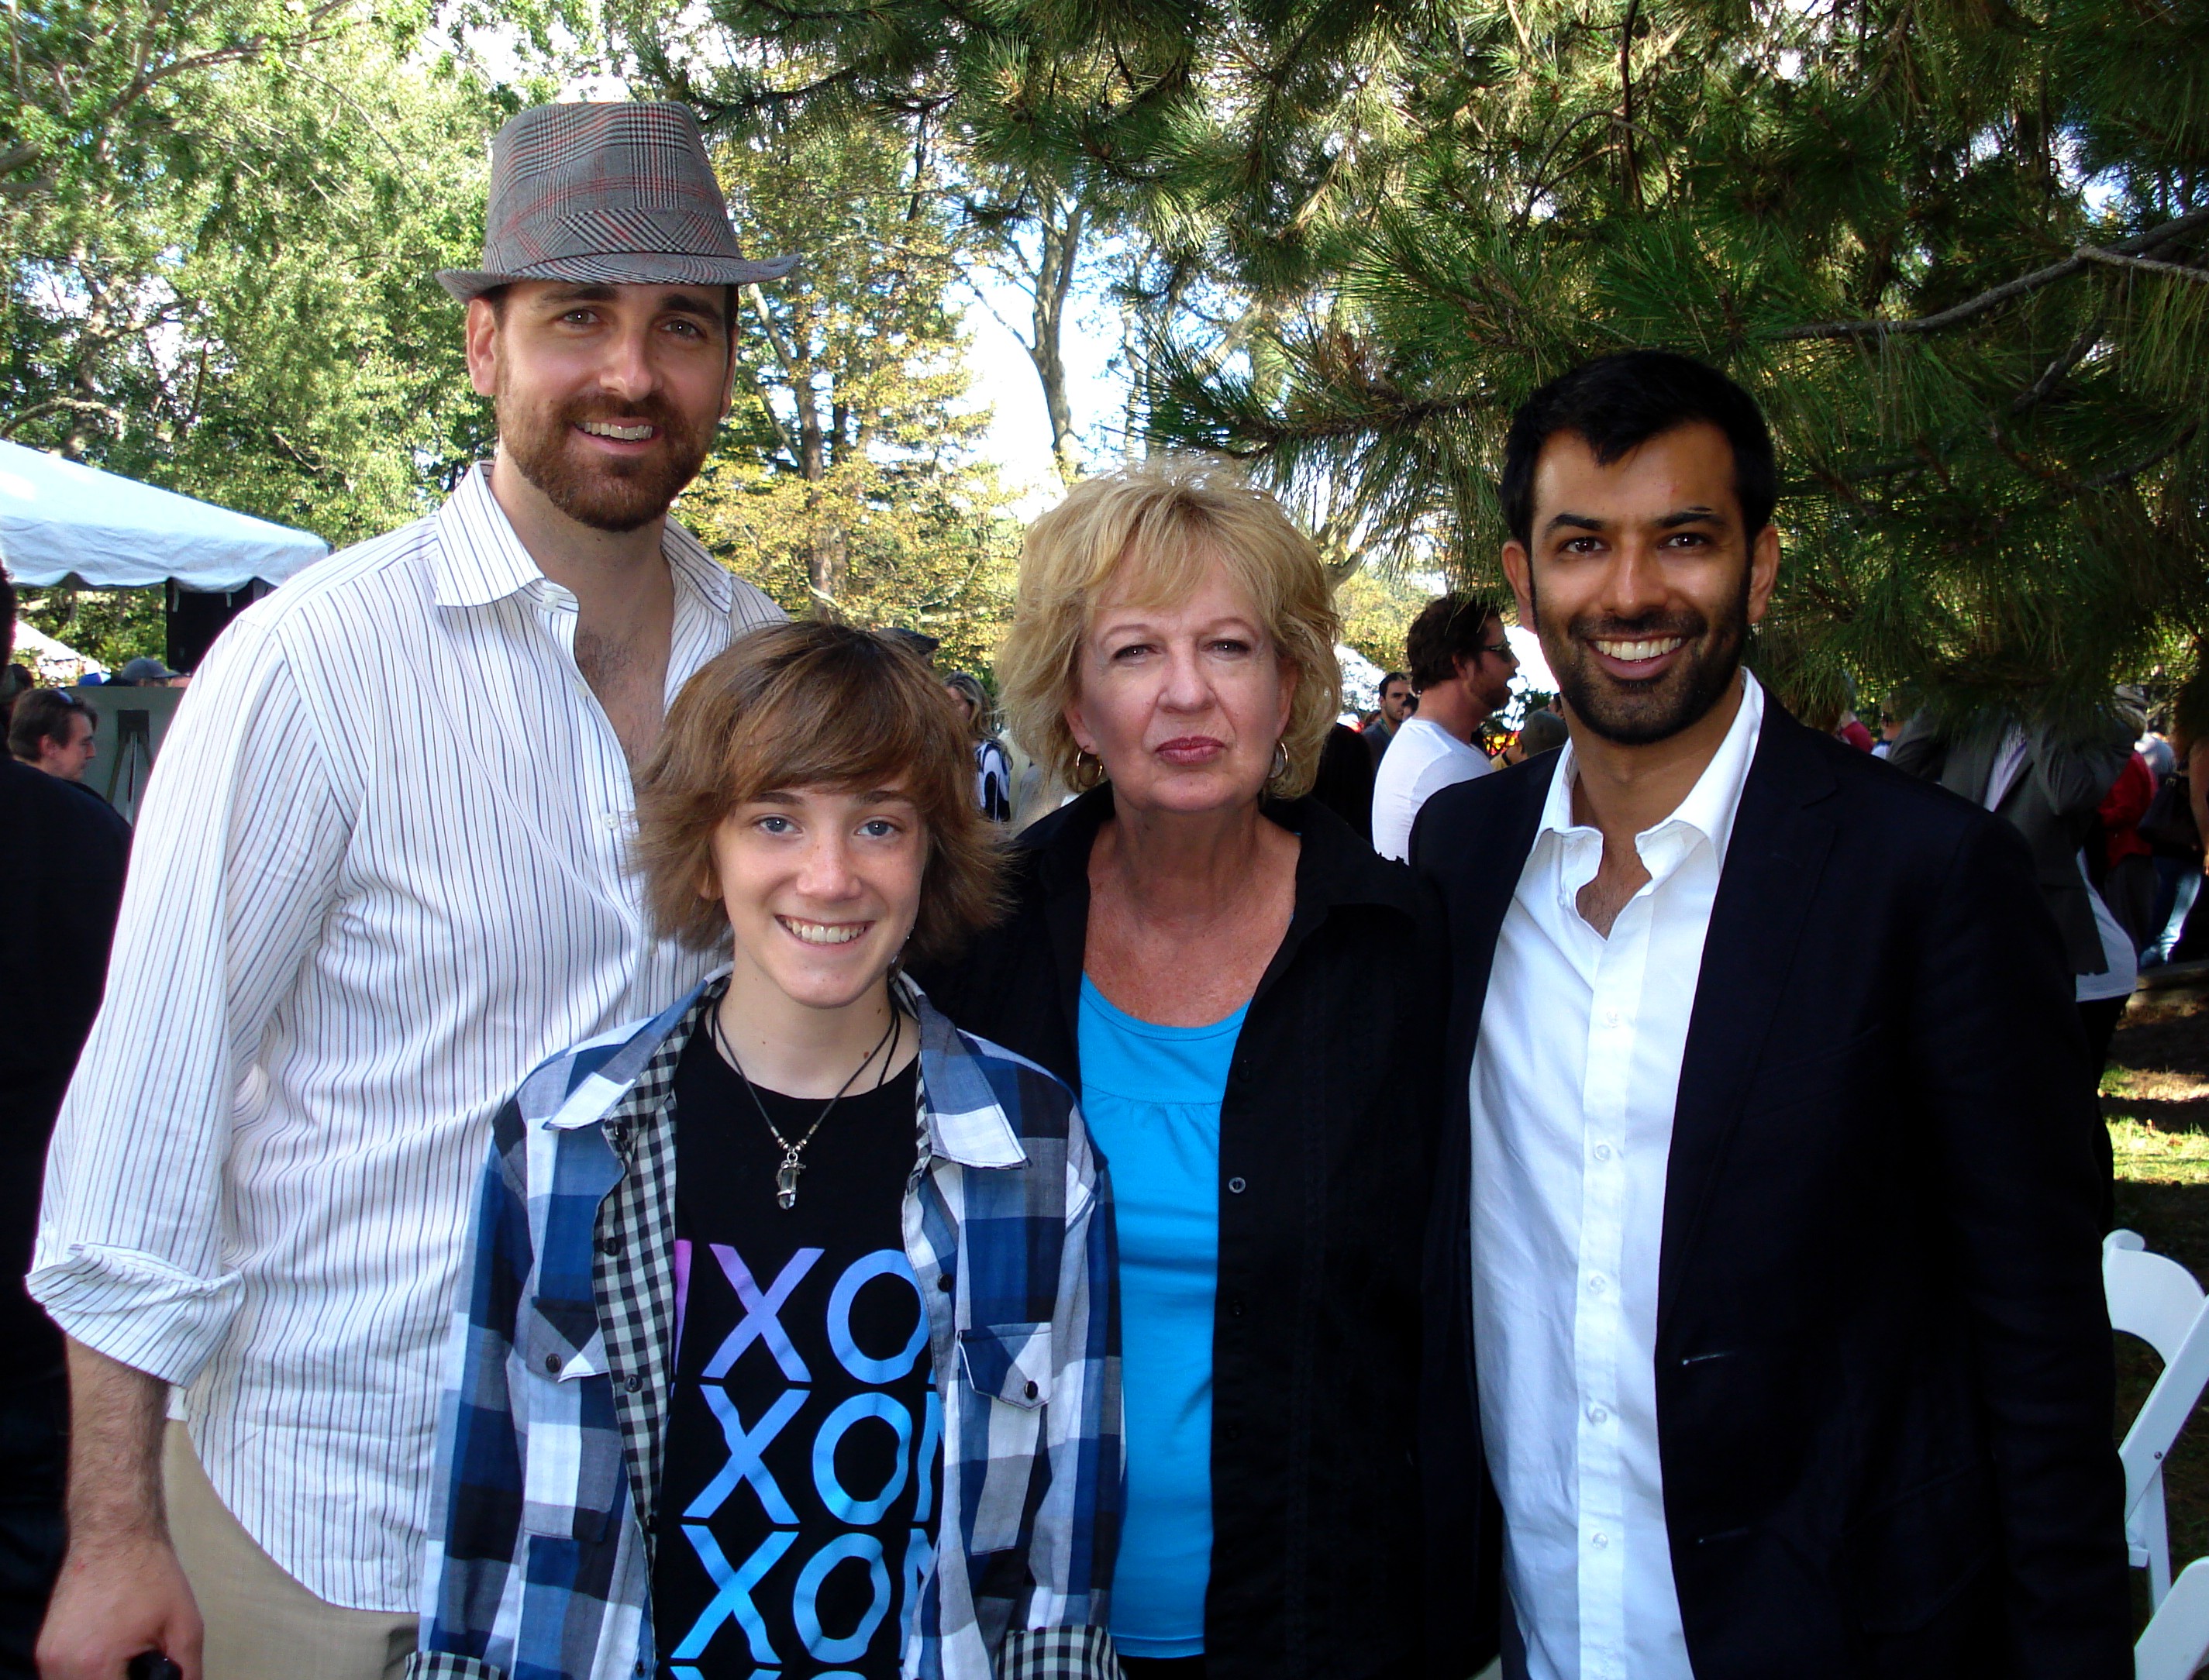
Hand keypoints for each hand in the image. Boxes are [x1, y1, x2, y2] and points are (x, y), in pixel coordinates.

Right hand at [36, 1532, 203, 1679]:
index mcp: (94, 1665)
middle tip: (141, 1669)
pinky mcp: (44, 1648)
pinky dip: (88, 1675)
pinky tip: (112, 1657)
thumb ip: (185, 1672)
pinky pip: (64, 1677)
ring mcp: (47, 1657)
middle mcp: (60, 1666)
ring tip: (129, 1663)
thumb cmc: (150, 1574)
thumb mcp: (185, 1628)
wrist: (114, 1533)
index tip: (152, 1675)